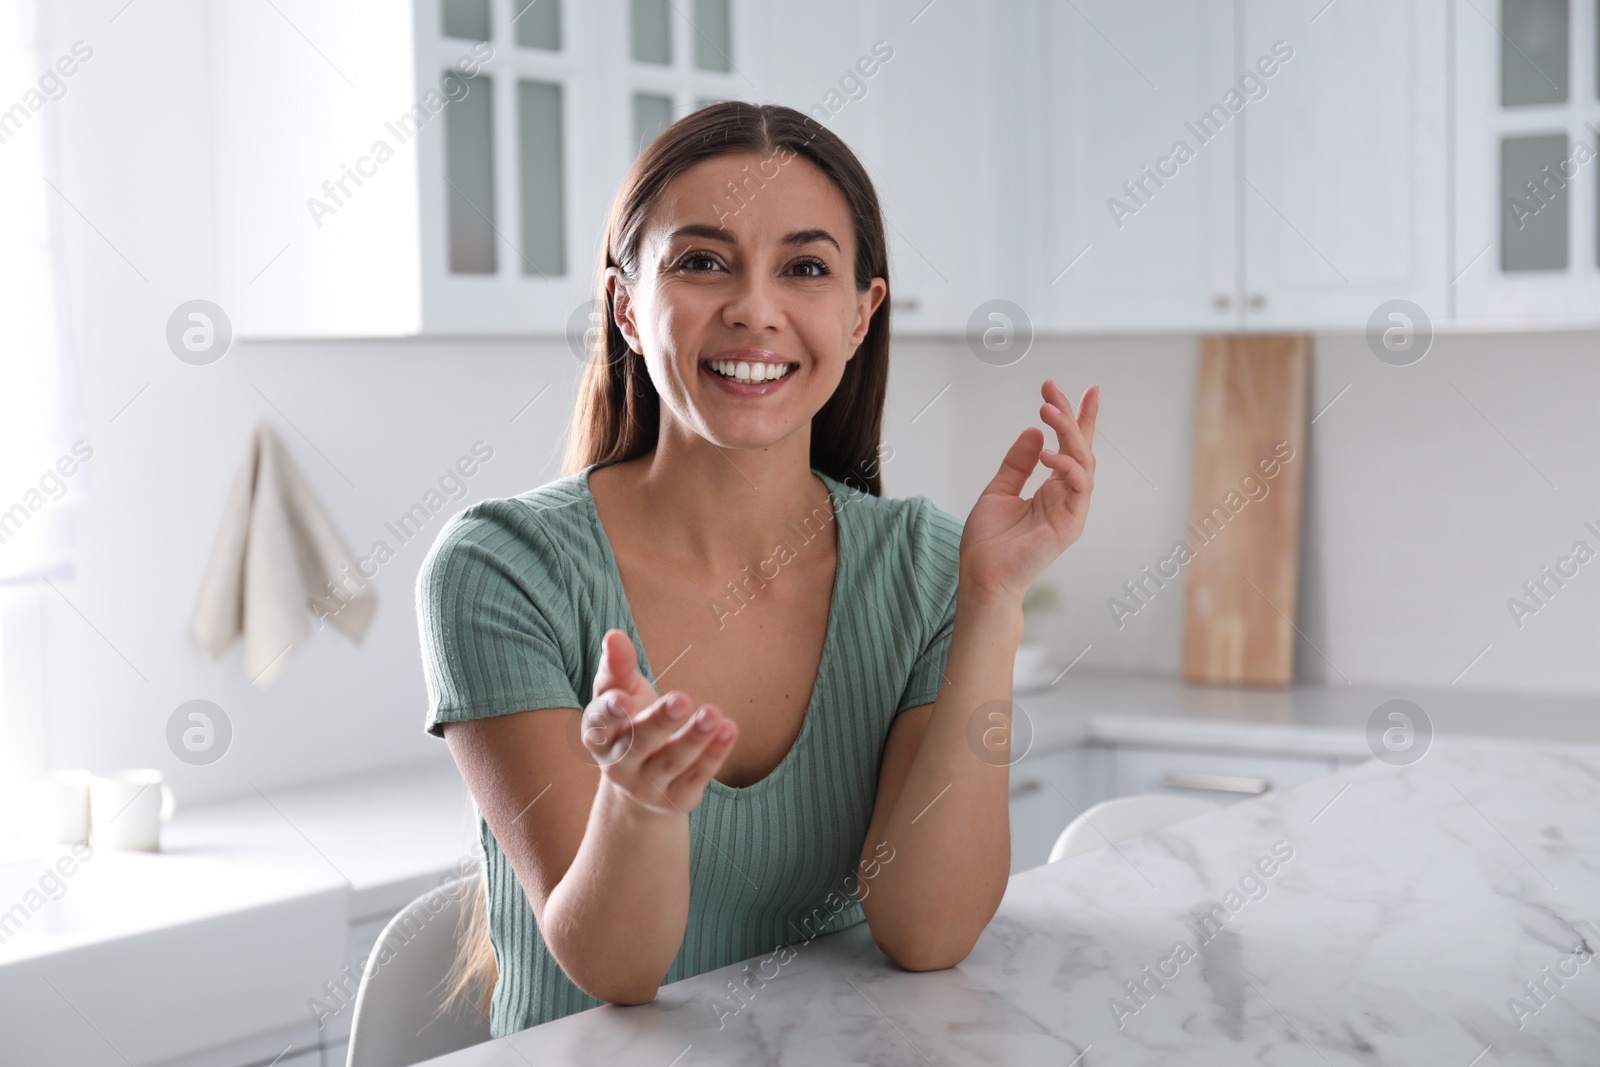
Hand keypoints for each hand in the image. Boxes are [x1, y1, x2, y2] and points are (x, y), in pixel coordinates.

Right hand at [580, 630, 738, 816]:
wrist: (642, 780)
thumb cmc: (630, 721)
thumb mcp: (620, 692)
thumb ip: (617, 666)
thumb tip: (614, 635)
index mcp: (599, 735)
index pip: (600, 723)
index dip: (611, 712)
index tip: (624, 698)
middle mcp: (618, 765)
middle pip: (637, 743)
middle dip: (659, 722)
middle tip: (682, 699)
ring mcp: (646, 786)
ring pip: (671, 762)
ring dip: (694, 738)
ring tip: (714, 713)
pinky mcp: (675, 799)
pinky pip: (696, 778)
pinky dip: (714, 756)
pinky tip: (730, 730)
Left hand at [959, 381, 1098, 605]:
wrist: (982, 576)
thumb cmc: (988, 542)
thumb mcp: (998, 491)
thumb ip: (1018, 463)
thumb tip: (1034, 430)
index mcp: (1052, 490)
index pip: (1069, 448)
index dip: (1076, 418)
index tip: (1078, 388)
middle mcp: (1066, 497)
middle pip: (1080, 448)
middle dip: (1071, 414)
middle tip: (1052, 388)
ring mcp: (1072, 510)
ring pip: (1082, 461)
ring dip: (1068, 432)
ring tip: (1047, 410)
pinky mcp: (1071, 524)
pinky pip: (1079, 486)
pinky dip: (1065, 465)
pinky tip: (1047, 453)